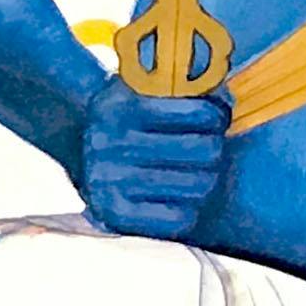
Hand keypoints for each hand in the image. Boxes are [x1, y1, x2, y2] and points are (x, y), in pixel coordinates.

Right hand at [81, 78, 230, 239]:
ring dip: (205, 178)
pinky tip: (180, 196)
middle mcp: (109, 144)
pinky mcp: (113, 214)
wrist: (80, 141)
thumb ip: (183, 87)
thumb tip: (225, 100)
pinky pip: (178, 219)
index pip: (199, 114)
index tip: (215, 118)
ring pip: (198, 186)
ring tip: (197, 171)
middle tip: (210, 147)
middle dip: (214, 148)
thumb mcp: (144, 87)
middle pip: (205, 152)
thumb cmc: (129, 112)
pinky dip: (188, 209)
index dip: (216, 116)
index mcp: (120, 107)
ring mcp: (109, 181)